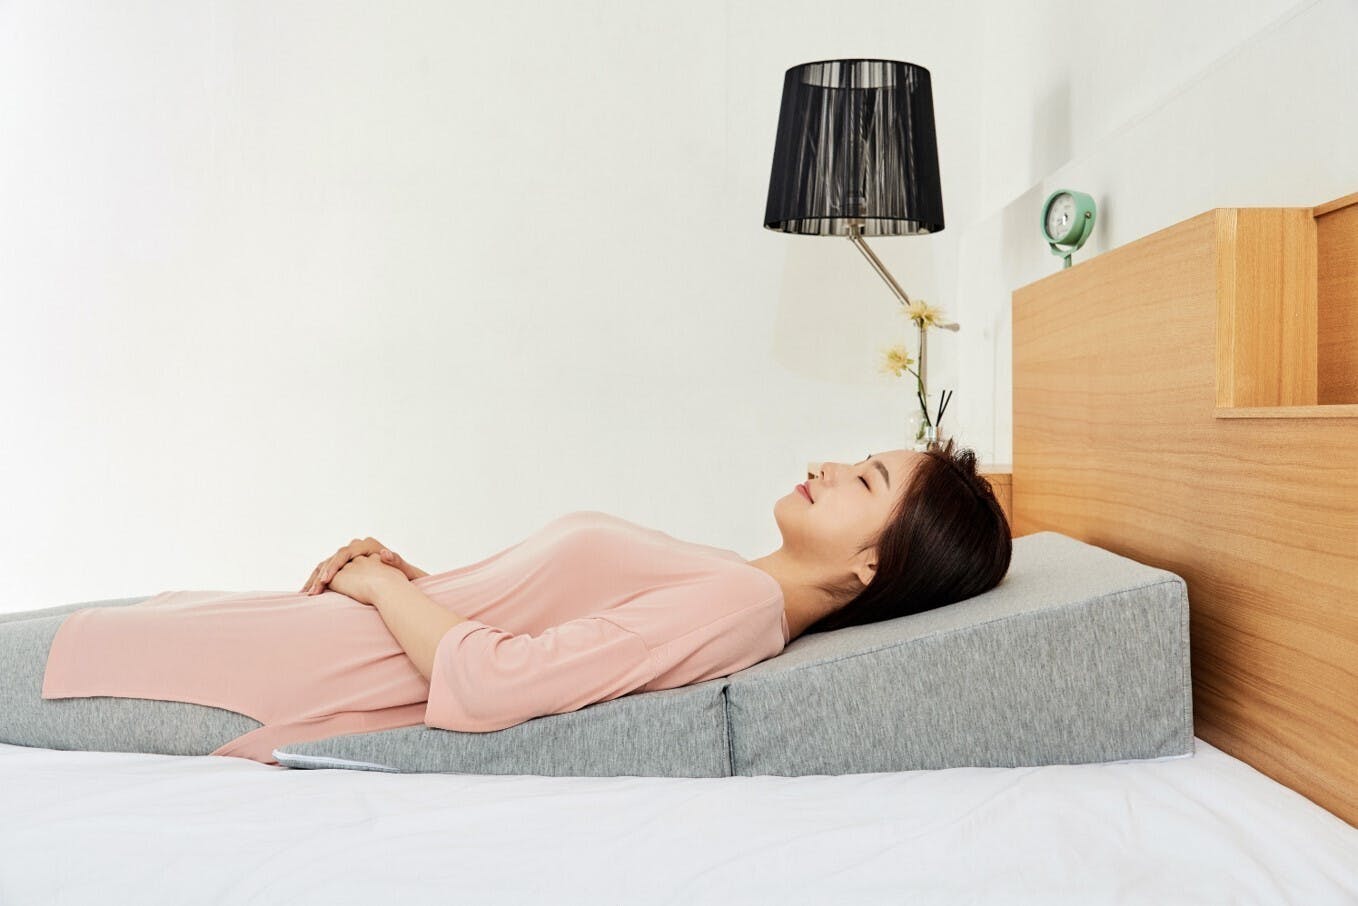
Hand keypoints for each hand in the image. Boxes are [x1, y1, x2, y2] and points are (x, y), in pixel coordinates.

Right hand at [302, 537, 422, 595]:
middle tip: (313, 591)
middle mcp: (356, 548)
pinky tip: (312, 593)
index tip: (327, 581)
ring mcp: (350, 558)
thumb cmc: (404, 579)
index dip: (333, 566)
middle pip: (333, 559)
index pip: (344, 553)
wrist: (401, 585)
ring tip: (308, 594)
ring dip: (316, 580)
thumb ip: (396, 561)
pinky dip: (319, 582)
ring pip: (327, 566)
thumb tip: (384, 553)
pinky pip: (328, 573)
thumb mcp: (404, 571)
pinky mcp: (346, 568)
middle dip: (321, 575)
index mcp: (368, 545)